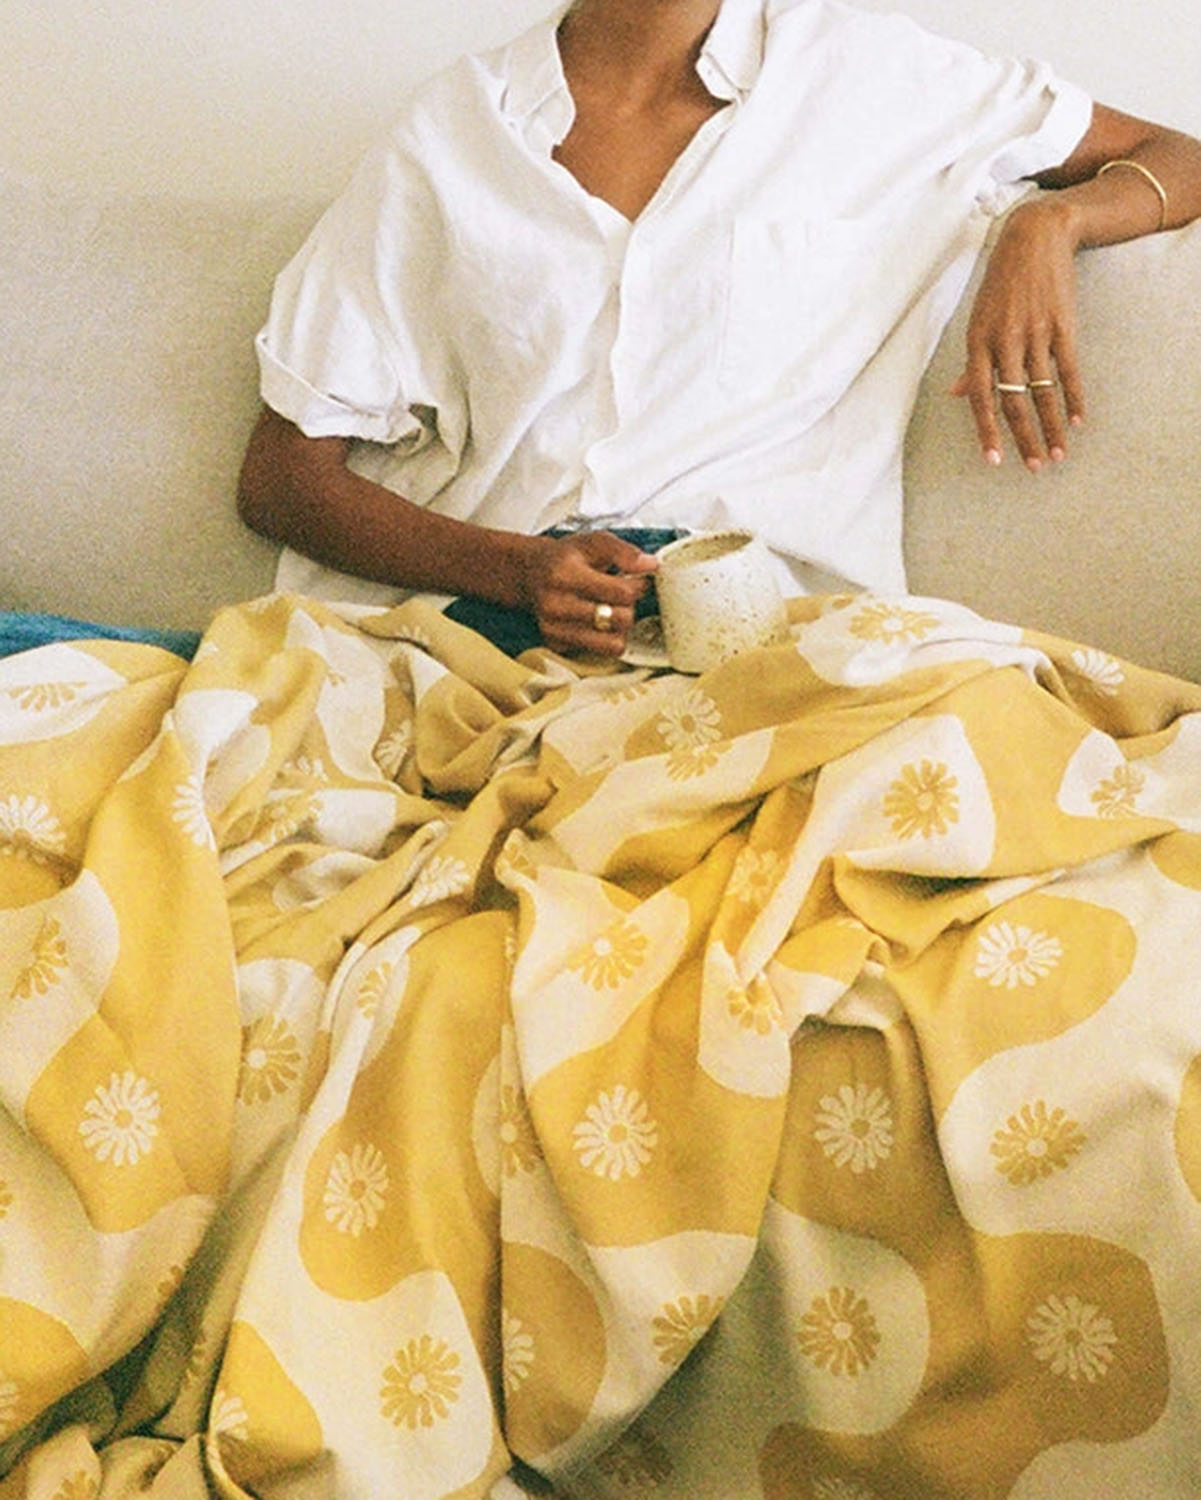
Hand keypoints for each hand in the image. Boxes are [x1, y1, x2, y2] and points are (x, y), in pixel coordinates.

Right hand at [517, 531, 658, 655]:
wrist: (530, 574)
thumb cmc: (565, 558)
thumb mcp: (593, 542)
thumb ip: (624, 551)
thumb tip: (650, 565)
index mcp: (565, 574)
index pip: (621, 592)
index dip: (638, 585)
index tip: (637, 580)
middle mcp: (556, 604)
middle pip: (620, 619)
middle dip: (629, 607)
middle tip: (622, 596)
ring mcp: (554, 628)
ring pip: (612, 643)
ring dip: (619, 627)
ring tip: (611, 610)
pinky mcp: (556, 644)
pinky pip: (599, 652)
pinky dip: (604, 638)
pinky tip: (595, 621)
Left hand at [951, 198, 1085, 472]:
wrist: (1034, 238)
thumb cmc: (1000, 284)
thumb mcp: (977, 319)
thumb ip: (971, 362)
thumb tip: (959, 394)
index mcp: (978, 342)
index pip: (982, 398)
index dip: (988, 432)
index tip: (995, 461)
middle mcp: (1005, 341)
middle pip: (1014, 401)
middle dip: (1024, 438)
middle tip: (1034, 467)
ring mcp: (1036, 333)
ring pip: (1043, 392)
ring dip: (1051, 427)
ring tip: (1057, 454)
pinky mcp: (1062, 325)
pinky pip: (1068, 370)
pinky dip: (1074, 398)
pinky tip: (1077, 422)